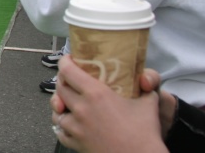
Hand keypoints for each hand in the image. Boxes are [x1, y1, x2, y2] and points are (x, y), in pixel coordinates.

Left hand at [51, 56, 166, 152]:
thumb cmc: (145, 134)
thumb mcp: (148, 102)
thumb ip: (144, 86)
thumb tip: (144, 78)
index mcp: (95, 93)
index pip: (67, 70)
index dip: (65, 62)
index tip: (69, 60)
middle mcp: (81, 108)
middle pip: (60, 88)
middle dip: (62, 81)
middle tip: (70, 80)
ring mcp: (76, 127)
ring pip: (57, 110)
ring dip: (61, 104)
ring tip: (69, 102)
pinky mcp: (76, 143)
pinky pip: (60, 131)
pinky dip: (63, 125)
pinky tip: (71, 122)